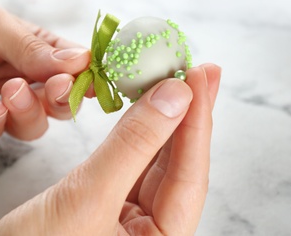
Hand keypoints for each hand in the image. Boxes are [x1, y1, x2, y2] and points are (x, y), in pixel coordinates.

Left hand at [0, 0, 90, 141]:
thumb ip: (32, 47)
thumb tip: (80, 62)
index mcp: (33, 51)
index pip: (70, 69)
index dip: (84, 79)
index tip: (90, 83)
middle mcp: (21, 79)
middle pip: (56, 104)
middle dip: (60, 101)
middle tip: (54, 88)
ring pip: (30, 125)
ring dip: (28, 114)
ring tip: (12, 92)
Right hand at [0, 64, 220, 234]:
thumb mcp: (88, 197)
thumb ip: (133, 146)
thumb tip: (174, 96)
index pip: (191, 174)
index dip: (198, 120)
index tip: (202, 75)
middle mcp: (151, 231)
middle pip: (177, 164)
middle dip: (187, 114)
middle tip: (199, 70)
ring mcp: (127, 217)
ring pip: (153, 159)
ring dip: (162, 119)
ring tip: (175, 80)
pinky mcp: (105, 203)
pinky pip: (128, 160)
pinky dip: (134, 131)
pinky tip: (143, 107)